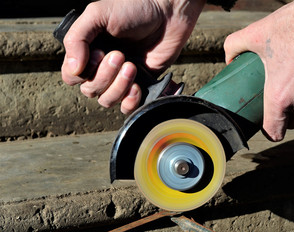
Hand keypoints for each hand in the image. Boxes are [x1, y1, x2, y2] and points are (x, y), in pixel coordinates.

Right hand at [61, 0, 204, 113]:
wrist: (168, 13)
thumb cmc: (134, 8)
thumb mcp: (98, 14)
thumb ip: (77, 38)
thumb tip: (73, 69)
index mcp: (89, 51)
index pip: (72, 76)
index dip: (82, 72)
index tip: (99, 53)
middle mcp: (102, 67)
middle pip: (90, 90)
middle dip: (105, 76)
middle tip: (120, 55)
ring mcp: (121, 78)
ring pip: (107, 100)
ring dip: (118, 88)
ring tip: (132, 67)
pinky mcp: (140, 85)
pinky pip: (127, 107)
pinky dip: (130, 101)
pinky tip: (137, 86)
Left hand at [224, 0, 293, 140]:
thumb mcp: (256, 33)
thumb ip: (234, 46)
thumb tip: (228, 58)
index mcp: (280, 96)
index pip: (274, 132)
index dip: (268, 131)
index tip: (265, 124)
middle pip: (291, 122)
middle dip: (283, 114)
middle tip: (277, 95)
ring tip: (292, 79)